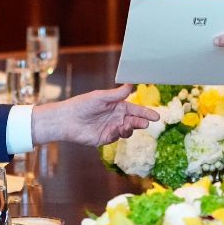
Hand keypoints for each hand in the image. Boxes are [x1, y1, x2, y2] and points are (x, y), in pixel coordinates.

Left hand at [31, 84, 159, 146]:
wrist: (67, 119)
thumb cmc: (82, 104)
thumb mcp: (101, 97)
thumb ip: (117, 94)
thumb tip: (131, 85)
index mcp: (117, 106)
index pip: (135, 109)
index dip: (146, 113)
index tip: (156, 116)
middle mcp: (116, 117)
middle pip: (134, 121)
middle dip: (141, 122)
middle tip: (146, 123)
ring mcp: (111, 128)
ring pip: (127, 131)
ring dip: (130, 128)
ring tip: (128, 125)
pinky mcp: (104, 138)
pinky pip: (116, 137)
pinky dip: (118, 133)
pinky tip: (116, 129)